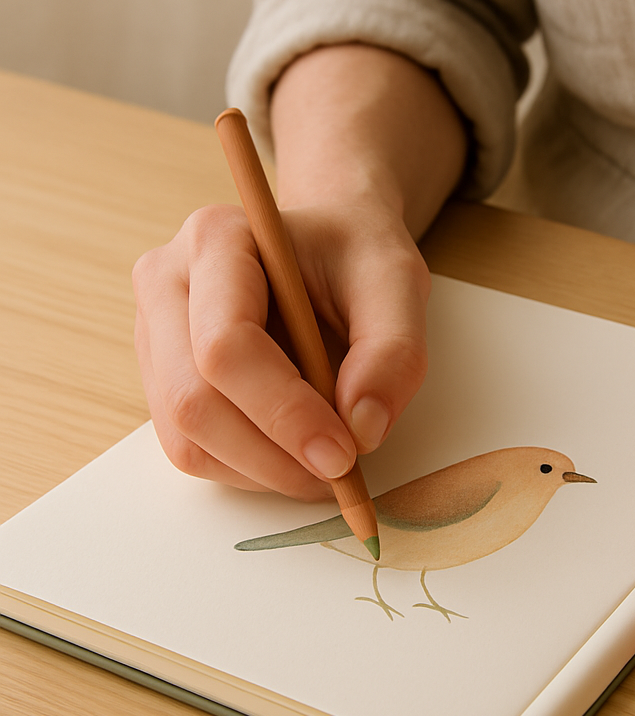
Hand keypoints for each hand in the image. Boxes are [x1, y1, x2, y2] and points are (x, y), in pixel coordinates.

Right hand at [133, 43, 465, 498]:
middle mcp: (167, 283)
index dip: (285, 413)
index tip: (344, 453)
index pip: (226, 347)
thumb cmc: (357, 256)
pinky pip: (191, 449)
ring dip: (262, 471)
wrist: (331, 247)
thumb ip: (392, 351)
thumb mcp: (398, 283)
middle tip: (340, 474)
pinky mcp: (164, 377)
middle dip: (273, 456)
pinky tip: (295, 454)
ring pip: (186, 437)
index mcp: (216, 241)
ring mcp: (155, 334)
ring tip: (325, 464)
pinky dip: (248, 470)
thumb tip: (362, 429)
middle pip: (193, 401)